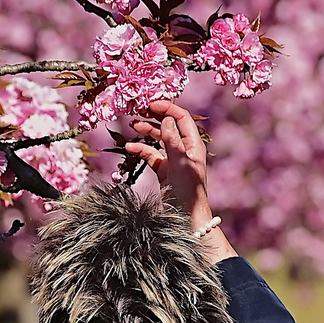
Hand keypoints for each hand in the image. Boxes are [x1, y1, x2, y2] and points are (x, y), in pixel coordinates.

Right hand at [127, 100, 210, 223]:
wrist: (186, 218)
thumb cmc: (188, 192)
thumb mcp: (180, 164)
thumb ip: (172, 141)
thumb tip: (166, 119)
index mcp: (194, 145)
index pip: (182, 118)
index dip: (167, 108)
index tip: (150, 104)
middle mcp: (185, 149)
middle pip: (169, 125)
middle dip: (154, 117)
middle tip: (138, 111)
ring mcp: (174, 159)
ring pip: (159, 138)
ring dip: (146, 131)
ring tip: (133, 125)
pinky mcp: (164, 170)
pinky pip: (151, 155)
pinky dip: (141, 149)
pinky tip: (130, 146)